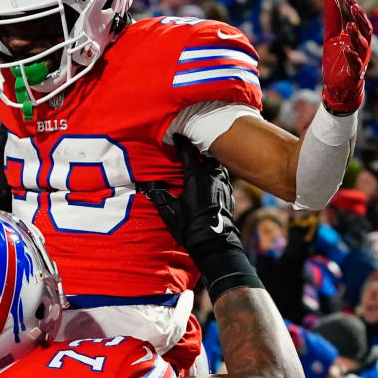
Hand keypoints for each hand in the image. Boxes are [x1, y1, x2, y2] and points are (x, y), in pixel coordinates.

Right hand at [140, 136, 243, 266]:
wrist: (214, 242)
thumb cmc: (189, 226)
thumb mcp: (169, 211)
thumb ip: (159, 195)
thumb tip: (148, 185)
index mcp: (197, 176)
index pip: (187, 153)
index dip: (181, 143)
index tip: (176, 135)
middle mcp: (212, 175)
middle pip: (206, 154)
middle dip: (197, 149)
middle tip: (188, 147)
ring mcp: (224, 183)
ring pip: (215, 164)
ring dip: (207, 161)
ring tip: (199, 161)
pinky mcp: (229, 192)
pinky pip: (221, 176)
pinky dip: (213, 173)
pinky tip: (208, 178)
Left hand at [321, 0, 371, 114]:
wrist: (336, 88)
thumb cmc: (336, 60)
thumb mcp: (331, 38)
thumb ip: (332, 19)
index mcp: (357, 36)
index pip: (358, 18)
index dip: (353, 6)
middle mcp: (362, 46)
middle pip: (365, 29)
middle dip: (359, 18)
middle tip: (352, 6)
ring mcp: (360, 60)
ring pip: (362, 45)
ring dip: (356, 35)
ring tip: (349, 25)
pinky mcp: (354, 73)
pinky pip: (356, 64)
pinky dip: (351, 57)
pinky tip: (346, 50)